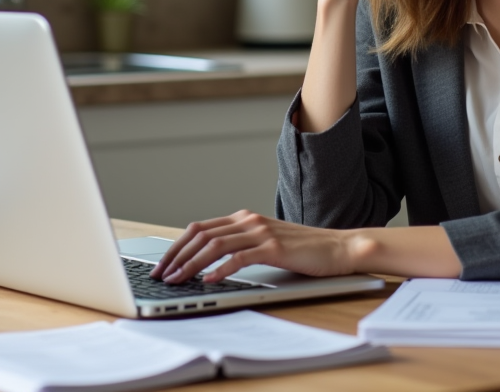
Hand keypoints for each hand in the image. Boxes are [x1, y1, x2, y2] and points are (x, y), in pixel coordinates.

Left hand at [149, 210, 360, 283]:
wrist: (337, 248)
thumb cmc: (302, 250)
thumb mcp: (265, 243)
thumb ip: (240, 245)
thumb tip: (206, 263)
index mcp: (244, 218)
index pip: (199, 228)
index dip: (176, 246)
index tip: (162, 265)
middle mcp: (249, 221)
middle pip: (201, 234)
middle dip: (176, 256)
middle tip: (161, 275)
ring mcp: (261, 232)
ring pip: (215, 245)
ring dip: (191, 264)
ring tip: (178, 280)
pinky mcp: (274, 248)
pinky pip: (240, 258)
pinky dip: (220, 270)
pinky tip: (209, 281)